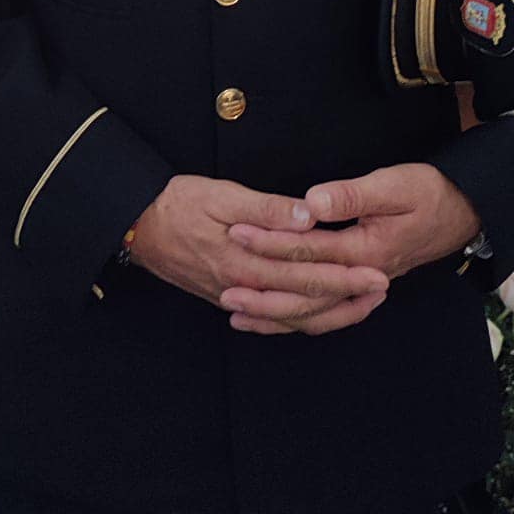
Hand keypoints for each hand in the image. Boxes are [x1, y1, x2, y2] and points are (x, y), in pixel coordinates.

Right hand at [128, 175, 389, 336]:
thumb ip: (266, 208)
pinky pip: (268, 316)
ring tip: (359, 304)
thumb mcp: (220, 194)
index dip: (344, 276)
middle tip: (381, 289)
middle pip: (303, 300)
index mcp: (245, 261)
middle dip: (346, 296)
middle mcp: (242, 287)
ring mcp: (232, 296)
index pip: (305, 274)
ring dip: (327, 311)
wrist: (132, 224)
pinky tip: (310, 317)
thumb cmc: (176, 202)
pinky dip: (294, 319)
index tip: (377, 274)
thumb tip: (307, 217)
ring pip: (288, 315)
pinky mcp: (223, 296)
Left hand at [222, 164, 480, 334]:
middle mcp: (362, 275)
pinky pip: (325, 312)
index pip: (309, 250)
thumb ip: (351, 195)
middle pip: (305, 291)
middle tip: (224, 285)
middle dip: (262, 287)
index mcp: (366, 250)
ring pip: (313, 311)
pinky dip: (295, 316)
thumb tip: (312, 203)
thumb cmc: (429, 193)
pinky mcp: (360, 285)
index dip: (271, 241)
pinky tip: (270, 317)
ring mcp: (362, 286)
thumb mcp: (393, 185)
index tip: (237, 232)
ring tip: (236, 311)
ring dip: (274, 312)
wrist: (465, 213)